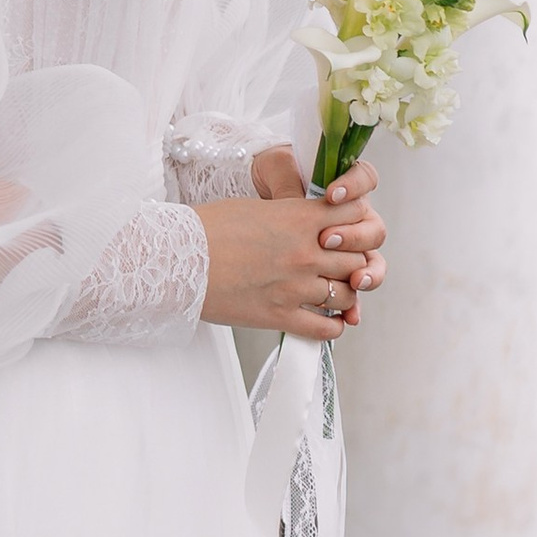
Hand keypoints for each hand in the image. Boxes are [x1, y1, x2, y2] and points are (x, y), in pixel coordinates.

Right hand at [199, 171, 386, 341]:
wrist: (178, 258)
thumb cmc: (210, 228)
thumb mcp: (258, 208)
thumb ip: (294, 216)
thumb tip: (312, 225)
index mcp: (299, 218)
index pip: (356, 214)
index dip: (357, 221)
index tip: (348, 228)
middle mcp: (305, 252)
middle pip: (357, 258)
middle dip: (352, 260)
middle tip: (340, 264)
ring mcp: (295, 287)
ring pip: (347, 295)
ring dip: (344, 294)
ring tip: (332, 292)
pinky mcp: (281, 316)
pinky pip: (327, 328)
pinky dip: (334, 325)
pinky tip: (327, 319)